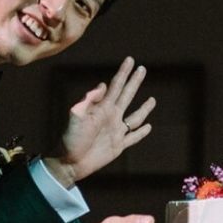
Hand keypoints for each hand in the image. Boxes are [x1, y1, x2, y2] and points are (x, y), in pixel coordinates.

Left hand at [48, 57, 154, 185]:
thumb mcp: (76, 116)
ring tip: (152, 100)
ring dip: (144, 108)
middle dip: (135, 82)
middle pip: (127, 96)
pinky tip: (148, 127)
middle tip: (142, 69)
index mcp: (102, 108)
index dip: (124, 73)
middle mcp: (111, 117)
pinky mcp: (118, 146)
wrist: (69, 162)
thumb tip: (103, 85)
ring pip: (135, 117)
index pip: (116, 86)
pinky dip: (142, 132)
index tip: (131, 60)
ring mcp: (116, 131)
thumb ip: (88, 101)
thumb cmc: (71, 139)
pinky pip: (133, 137)